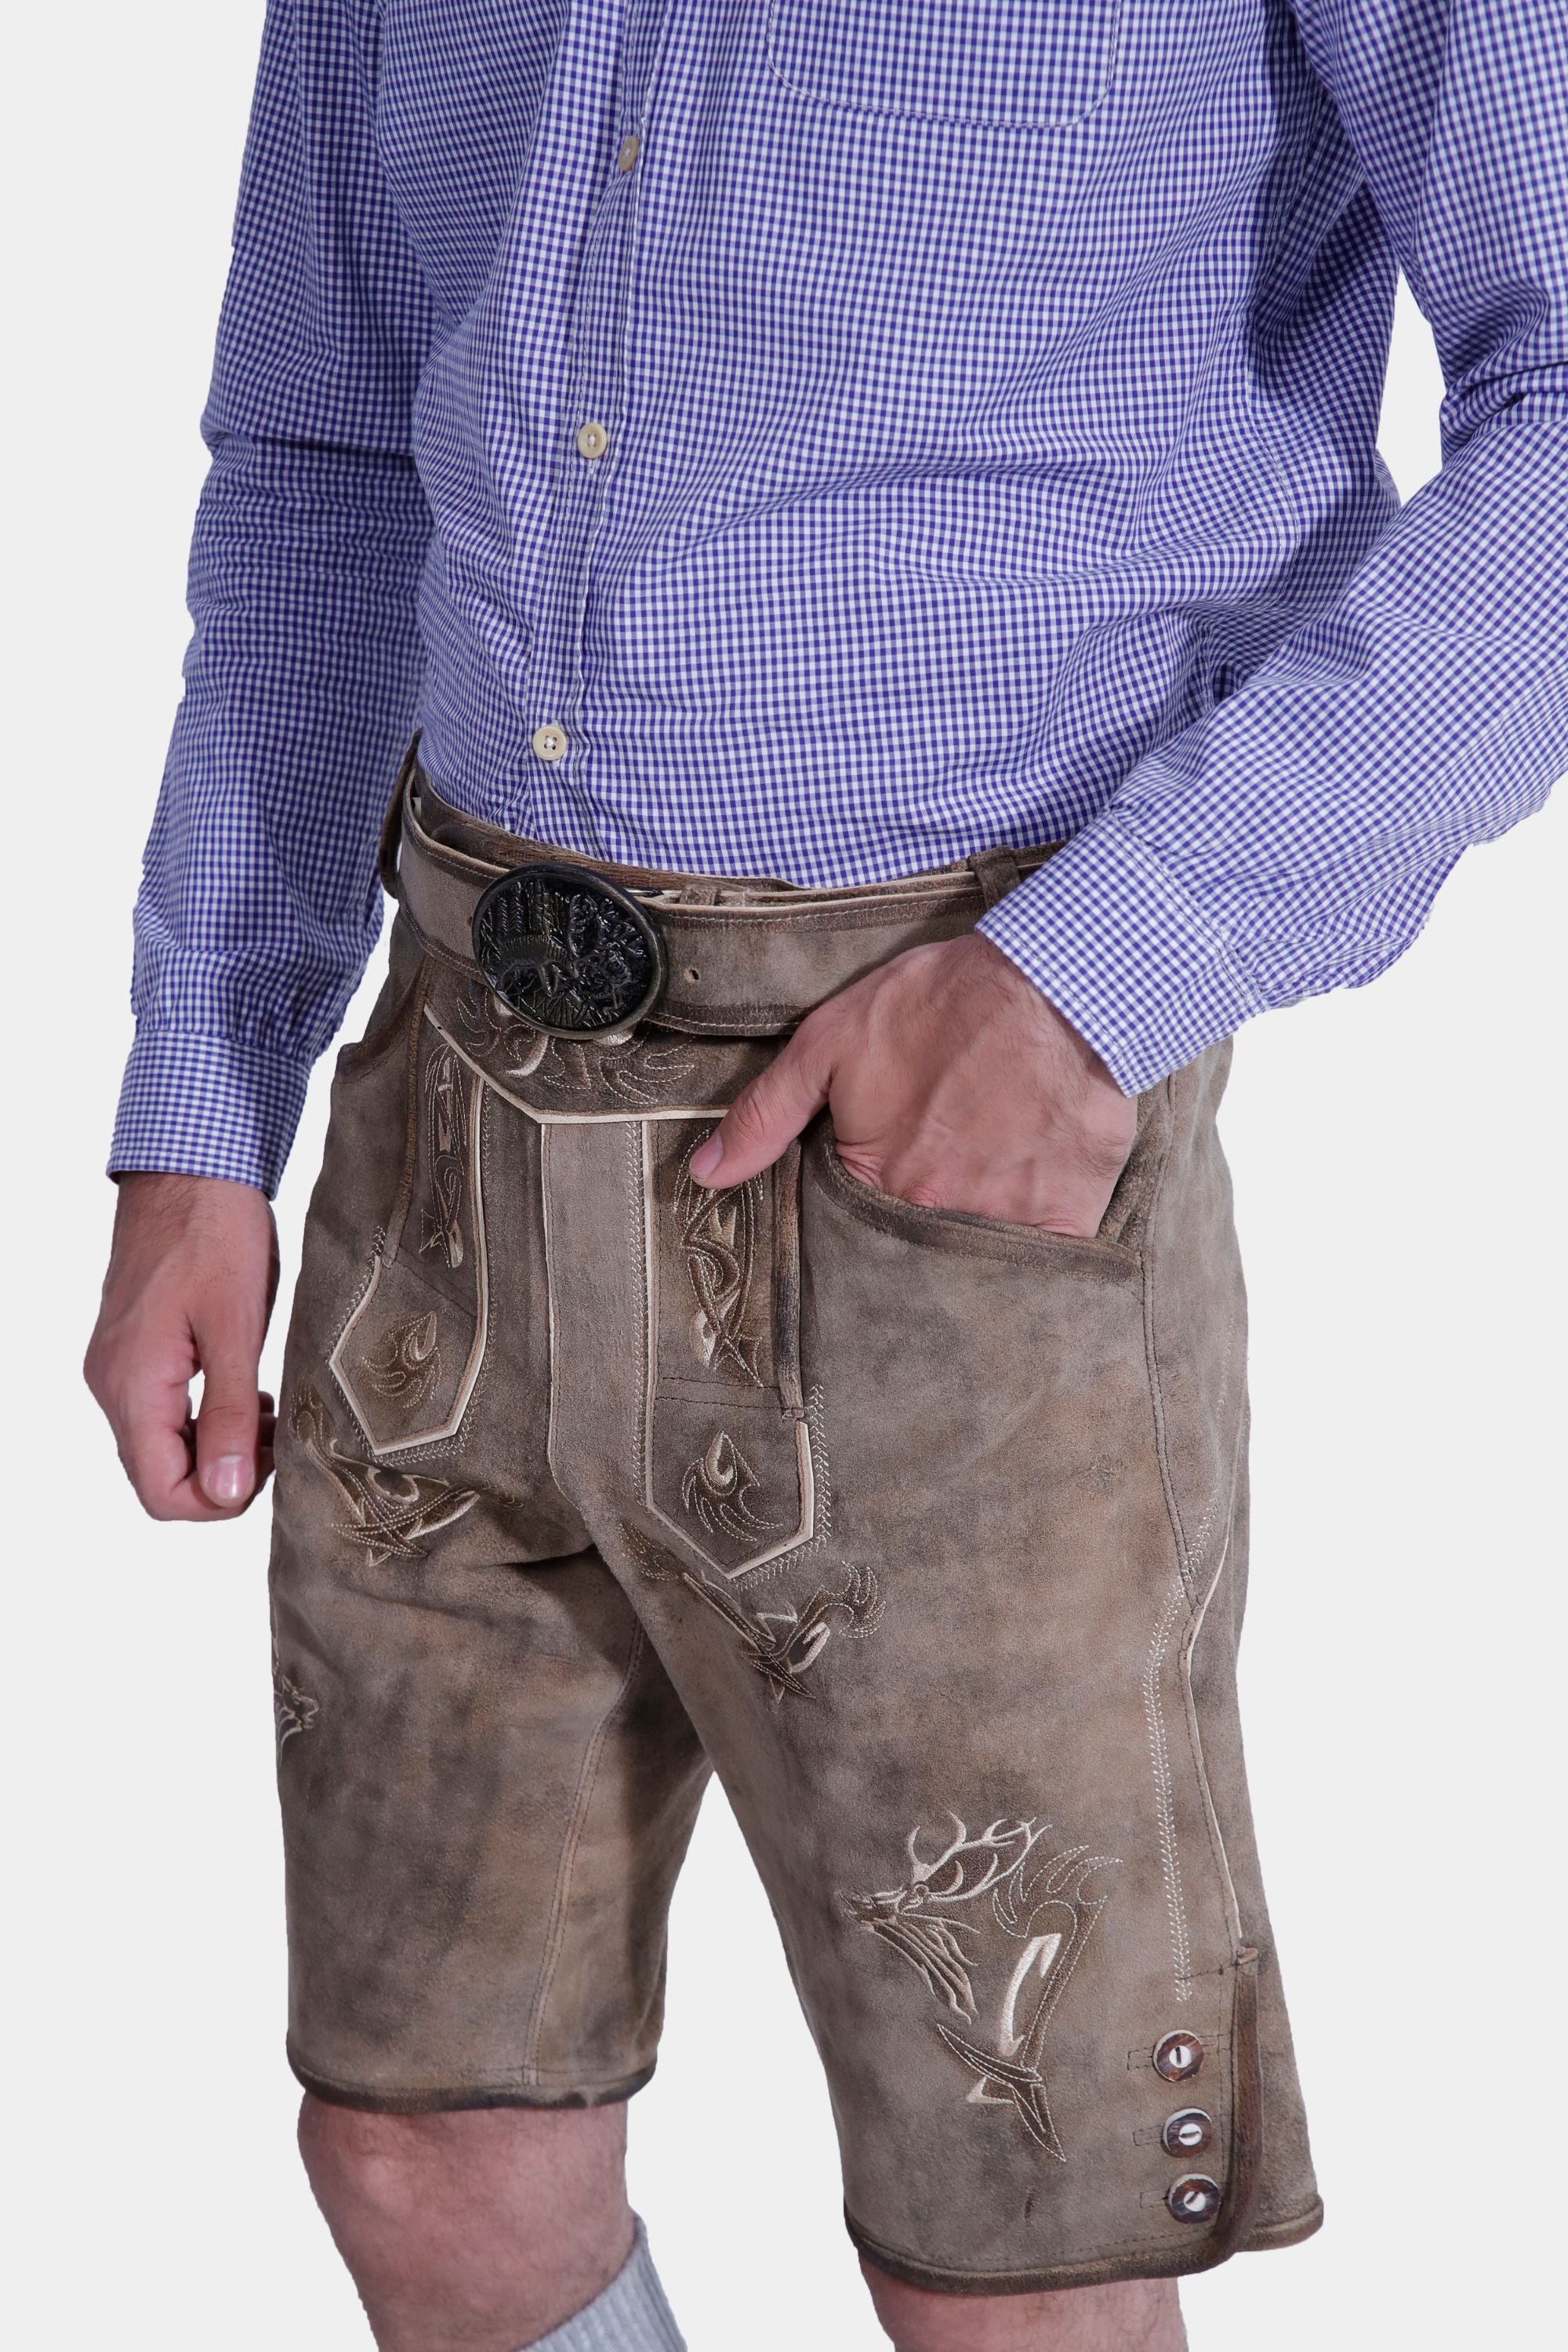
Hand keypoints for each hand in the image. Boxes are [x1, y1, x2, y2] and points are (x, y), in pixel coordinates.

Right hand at [85, 1173, 279, 1519]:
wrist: (190, 1170)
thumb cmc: (214, 1236)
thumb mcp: (237, 1329)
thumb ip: (229, 1415)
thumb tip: (226, 1491)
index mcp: (133, 1386)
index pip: (161, 1494)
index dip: (219, 1501)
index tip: (270, 1466)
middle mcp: (114, 1384)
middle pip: (159, 1476)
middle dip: (223, 1472)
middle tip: (278, 1437)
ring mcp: (119, 1367)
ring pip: (162, 1444)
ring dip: (217, 1444)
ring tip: (267, 1411)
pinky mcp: (135, 1350)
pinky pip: (163, 1410)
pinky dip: (205, 1416)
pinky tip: (246, 1391)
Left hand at [689, 932, 1136, 1233]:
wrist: (1053, 980)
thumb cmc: (940, 1002)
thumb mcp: (830, 1043)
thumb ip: (764, 1115)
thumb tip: (704, 1175)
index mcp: (878, 1183)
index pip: (855, 1235)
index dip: (864, 1214)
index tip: (884, 1184)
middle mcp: (939, 1216)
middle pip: (917, 1254)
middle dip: (919, 1232)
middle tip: (941, 1176)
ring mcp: (1008, 1221)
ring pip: (979, 1257)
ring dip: (976, 1232)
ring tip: (986, 1181)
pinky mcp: (1070, 1214)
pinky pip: (1049, 1258)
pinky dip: (1039, 1242)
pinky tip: (1033, 1199)